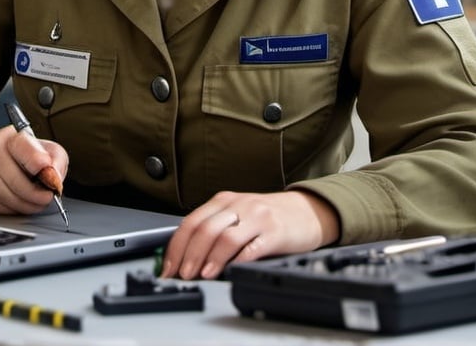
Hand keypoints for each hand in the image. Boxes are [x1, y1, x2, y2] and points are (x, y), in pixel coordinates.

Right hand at [0, 128, 68, 214]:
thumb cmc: (22, 155)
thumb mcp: (45, 149)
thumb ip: (56, 160)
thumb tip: (55, 178)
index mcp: (10, 136)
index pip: (23, 148)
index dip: (37, 163)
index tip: (49, 177)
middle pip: (15, 181)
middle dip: (36, 195)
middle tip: (47, 199)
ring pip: (5, 197)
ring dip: (25, 206)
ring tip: (35, 203)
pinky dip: (11, 210)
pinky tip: (18, 204)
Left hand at [160, 190, 339, 279]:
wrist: (307, 210)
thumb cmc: (268, 217)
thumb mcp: (238, 215)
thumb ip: (215, 229)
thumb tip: (185, 258)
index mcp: (224, 201)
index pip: (191, 222)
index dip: (176, 246)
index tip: (168, 267)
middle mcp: (238, 205)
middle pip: (204, 229)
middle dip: (188, 255)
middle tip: (182, 274)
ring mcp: (257, 217)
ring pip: (225, 237)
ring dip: (210, 259)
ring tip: (203, 275)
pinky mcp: (275, 232)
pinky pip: (253, 247)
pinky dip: (238, 261)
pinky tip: (231, 271)